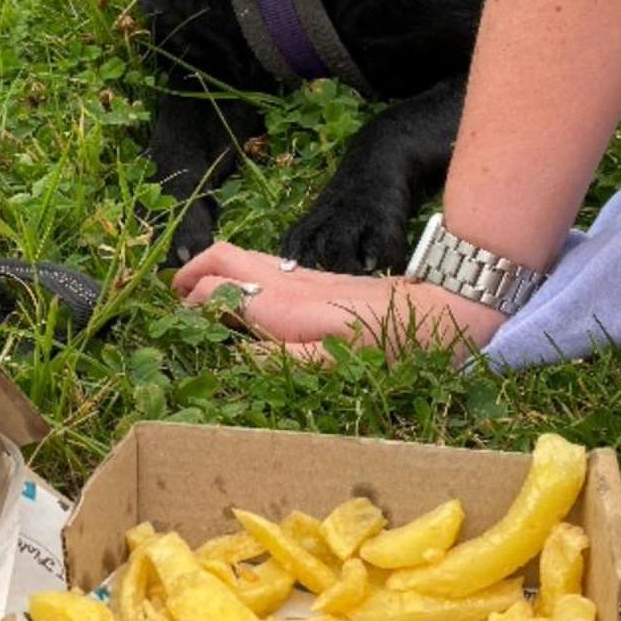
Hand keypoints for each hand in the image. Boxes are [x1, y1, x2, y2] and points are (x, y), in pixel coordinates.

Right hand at [172, 242, 505, 362]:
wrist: (447, 308)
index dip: (189, 301)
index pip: (216, 288)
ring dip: (211, 271)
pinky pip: (263, 267)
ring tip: (193, 297)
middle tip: (172, 298)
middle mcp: (288, 283)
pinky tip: (241, 299)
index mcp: (286, 306)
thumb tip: (237, 350)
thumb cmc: (400, 344)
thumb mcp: (343, 363)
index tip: (174, 323)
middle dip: (190, 272)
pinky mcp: (318, 279)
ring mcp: (303, 277)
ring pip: (241, 257)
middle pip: (223, 258)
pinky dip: (236, 276)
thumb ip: (286, 358)